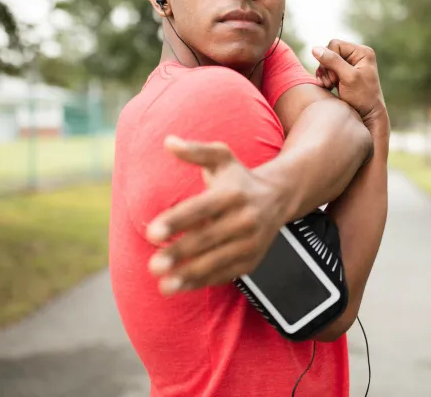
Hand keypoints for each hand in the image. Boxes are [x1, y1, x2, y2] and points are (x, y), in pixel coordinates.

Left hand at [145, 136, 284, 294]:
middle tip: (152, 265)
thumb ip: (195, 151)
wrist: (278, 197)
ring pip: (217, 262)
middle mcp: (246, 219)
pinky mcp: (252, 260)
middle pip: (207, 238)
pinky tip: (179, 287)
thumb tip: (168, 142)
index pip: (201, 208)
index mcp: (233, 193)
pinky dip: (202, 283)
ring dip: (189, 275)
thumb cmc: (239, 177)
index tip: (151, 233)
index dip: (176, 221)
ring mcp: (251, 242)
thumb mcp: (221, 157)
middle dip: (179, 253)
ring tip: (162, 285)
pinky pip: (225, 274)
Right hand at [312, 40, 387, 129]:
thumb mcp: (348, 77)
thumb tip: (315, 48)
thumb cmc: (362, 97)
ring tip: (329, 85)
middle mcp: (357, 56)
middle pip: (329, 53)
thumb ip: (333, 61)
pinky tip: (327, 86)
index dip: (329, 59)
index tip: (335, 76)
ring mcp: (350, 65)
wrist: (368, 115)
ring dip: (324, 74)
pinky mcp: (344, 74)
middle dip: (326, 68)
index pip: (335, 44)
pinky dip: (325, 78)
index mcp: (362, 52)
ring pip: (326, 62)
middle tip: (332, 82)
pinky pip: (328, 70)